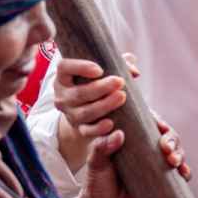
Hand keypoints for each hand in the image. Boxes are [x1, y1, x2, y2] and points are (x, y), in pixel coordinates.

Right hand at [54, 53, 138, 170]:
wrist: (89, 109)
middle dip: (101, 88)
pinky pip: (89, 132)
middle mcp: (63, 96)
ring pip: (85, 113)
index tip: (99, 70)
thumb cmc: (97, 82)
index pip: (64, 67)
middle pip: (79, 93)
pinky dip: (101, 130)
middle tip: (120, 82)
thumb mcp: (104, 70)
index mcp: (64, 77)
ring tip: (122, 97)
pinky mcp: (81, 129)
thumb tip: (133, 71)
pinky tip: (113, 126)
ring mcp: (71, 114)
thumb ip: (119, 64)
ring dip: (104, 105)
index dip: (80, 67)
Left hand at [68, 114, 190, 197]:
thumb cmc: (95, 183)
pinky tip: (184, 173)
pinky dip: (185, 171)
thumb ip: (102, 147)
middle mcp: (146, 149)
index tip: (160, 126)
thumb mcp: (95, 163)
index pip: (149, 124)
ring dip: (180, 153)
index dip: (159, 122)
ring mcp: (156, 164)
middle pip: (168, 137)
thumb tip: (119, 134)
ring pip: (177, 152)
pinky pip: (180, 173)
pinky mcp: (163, 180)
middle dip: (172, 140)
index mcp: (131, 139)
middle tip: (167, 148)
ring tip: (173, 161)